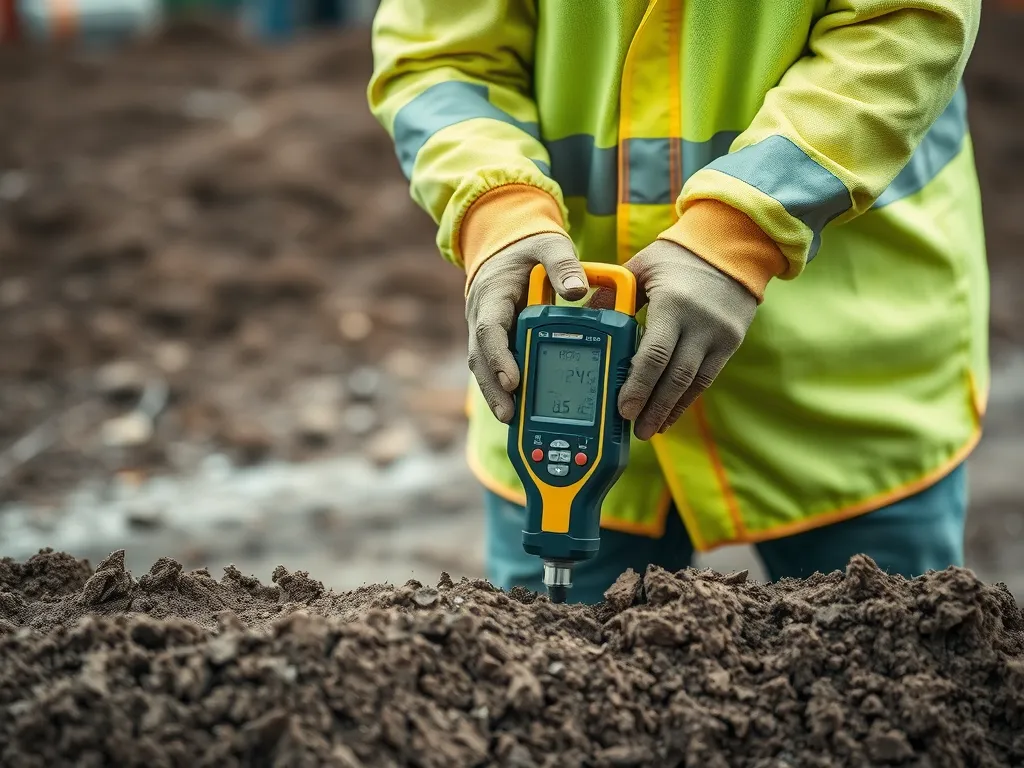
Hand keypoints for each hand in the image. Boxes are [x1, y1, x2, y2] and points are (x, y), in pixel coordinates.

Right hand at [466, 233, 588, 422]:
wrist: (505, 246)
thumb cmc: (529, 249)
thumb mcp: (549, 245)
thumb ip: (562, 265)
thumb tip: (578, 291)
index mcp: (493, 296)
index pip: (490, 330)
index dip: (498, 357)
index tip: (512, 379)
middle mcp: (482, 319)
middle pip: (480, 359)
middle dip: (493, 389)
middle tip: (509, 414)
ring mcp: (486, 334)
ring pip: (485, 369)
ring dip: (496, 395)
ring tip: (513, 421)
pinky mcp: (496, 344)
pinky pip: (497, 369)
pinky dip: (505, 390)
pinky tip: (520, 412)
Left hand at [595, 240, 756, 439]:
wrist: (732, 246)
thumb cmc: (678, 256)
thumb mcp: (642, 267)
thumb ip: (615, 294)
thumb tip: (584, 317)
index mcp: (672, 304)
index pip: (654, 354)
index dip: (638, 386)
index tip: (623, 409)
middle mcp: (699, 323)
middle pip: (674, 376)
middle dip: (653, 407)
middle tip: (635, 430)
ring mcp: (719, 335)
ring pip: (692, 383)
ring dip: (670, 410)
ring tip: (650, 429)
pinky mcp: (730, 343)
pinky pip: (706, 379)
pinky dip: (687, 399)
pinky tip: (671, 414)